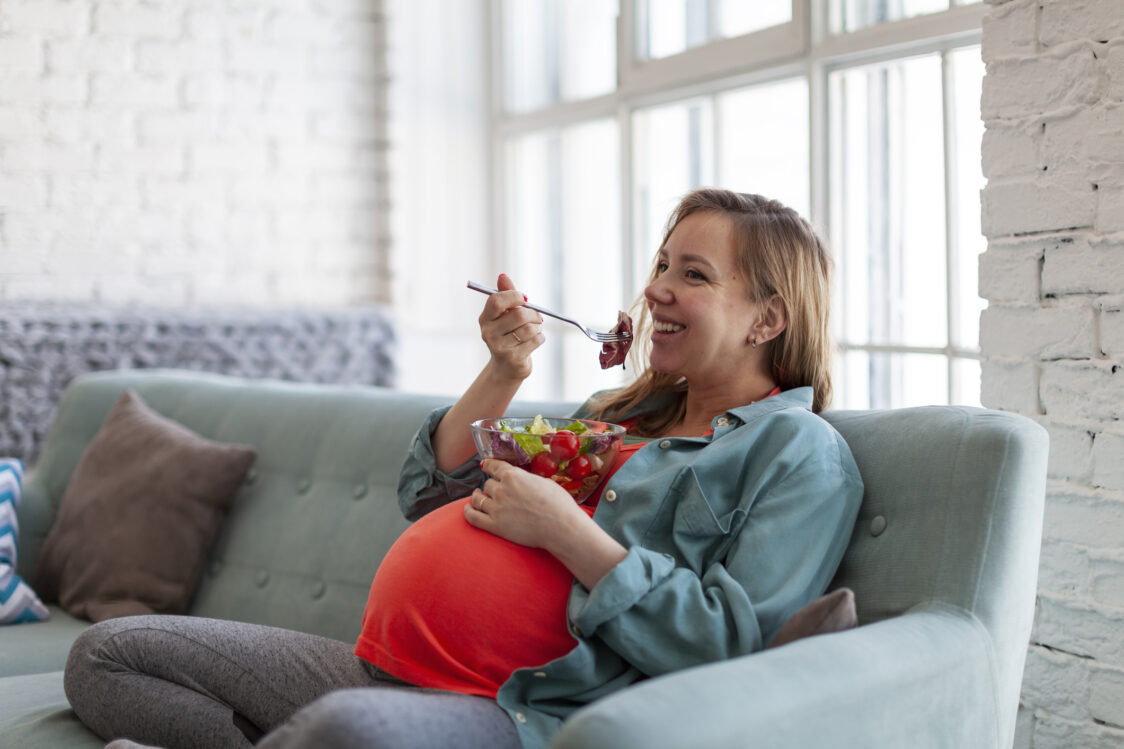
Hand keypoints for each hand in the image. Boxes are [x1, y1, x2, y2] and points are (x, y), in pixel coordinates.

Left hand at [464, 458, 584, 549]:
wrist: (561, 527)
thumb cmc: (559, 504)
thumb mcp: (543, 482)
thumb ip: (527, 479)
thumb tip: (521, 480)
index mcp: (513, 475)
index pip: (494, 466)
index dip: (488, 465)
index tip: (485, 465)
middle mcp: (501, 489)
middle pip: (487, 484)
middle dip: (491, 486)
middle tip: (494, 490)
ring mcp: (496, 508)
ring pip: (477, 498)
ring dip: (477, 496)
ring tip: (477, 496)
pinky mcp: (495, 526)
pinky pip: (473, 517)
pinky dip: (468, 511)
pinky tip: (468, 508)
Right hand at [479, 274, 543, 380]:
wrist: (507, 366)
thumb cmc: (508, 334)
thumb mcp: (505, 314)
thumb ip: (506, 294)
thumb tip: (503, 276)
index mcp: (485, 318)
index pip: (496, 301)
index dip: (514, 296)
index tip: (525, 299)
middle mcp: (488, 333)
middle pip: (518, 315)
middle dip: (533, 314)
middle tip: (537, 316)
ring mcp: (499, 347)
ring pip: (529, 328)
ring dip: (537, 327)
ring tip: (535, 329)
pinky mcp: (513, 359)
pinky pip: (536, 340)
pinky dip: (540, 338)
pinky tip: (534, 341)